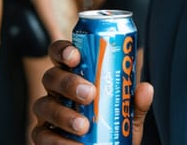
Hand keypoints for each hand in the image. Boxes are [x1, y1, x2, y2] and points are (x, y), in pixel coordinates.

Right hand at [31, 40, 153, 144]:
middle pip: (51, 77)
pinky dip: (57, 141)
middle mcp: (57, 92)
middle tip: (90, 94)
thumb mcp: (128, 116)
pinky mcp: (42, 137)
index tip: (76, 56)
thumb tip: (145, 88)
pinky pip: (41, 135)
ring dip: (63, 114)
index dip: (64, 51)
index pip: (63, 55)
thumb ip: (136, 103)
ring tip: (83, 126)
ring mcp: (47, 114)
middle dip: (68, 82)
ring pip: (43, 105)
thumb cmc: (113, 130)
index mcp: (76, 77)